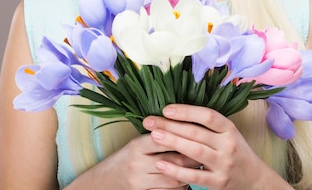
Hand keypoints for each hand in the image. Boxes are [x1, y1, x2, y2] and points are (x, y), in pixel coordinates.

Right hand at [80, 132, 198, 189]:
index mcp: (137, 145)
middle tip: (206, 150)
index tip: (198, 133)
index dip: (182, 135)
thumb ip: (158, 137)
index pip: (164, 138)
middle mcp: (137, 163)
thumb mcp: (137, 143)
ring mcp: (140, 181)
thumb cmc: (127, 158)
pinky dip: (180, 186)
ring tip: (200, 165)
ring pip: (173, 178)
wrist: (106, 181)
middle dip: (192, 156)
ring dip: (189, 173)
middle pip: (172, 159)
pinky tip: (187, 179)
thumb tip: (187, 127)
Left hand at [142, 104, 282, 189]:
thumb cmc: (236, 152)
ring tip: (153, 136)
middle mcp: (228, 145)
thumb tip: (177, 112)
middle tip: (150, 121)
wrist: (255, 180)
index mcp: (230, 129)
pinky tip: (161, 164)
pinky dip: (176, 170)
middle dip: (171, 125)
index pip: (207, 115)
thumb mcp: (228, 134)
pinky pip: (194, 176)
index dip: (186, 111)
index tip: (166, 109)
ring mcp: (223, 164)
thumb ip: (208, 125)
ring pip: (195, 151)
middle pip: (196, 132)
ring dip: (172, 142)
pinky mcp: (218, 182)